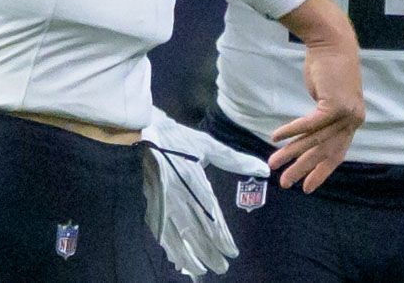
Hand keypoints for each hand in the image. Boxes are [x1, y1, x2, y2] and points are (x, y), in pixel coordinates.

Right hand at [140, 109, 268, 278]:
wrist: (139, 134)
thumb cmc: (176, 138)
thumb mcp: (207, 145)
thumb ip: (235, 160)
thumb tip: (263, 169)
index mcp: (197, 185)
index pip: (214, 220)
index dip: (223, 239)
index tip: (232, 252)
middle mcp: (181, 199)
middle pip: (198, 234)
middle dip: (211, 253)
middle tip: (222, 267)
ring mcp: (163, 205)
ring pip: (180, 239)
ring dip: (192, 257)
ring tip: (202, 269)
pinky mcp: (149, 207)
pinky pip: (162, 235)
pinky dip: (171, 250)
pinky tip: (177, 260)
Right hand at [266, 21, 364, 192]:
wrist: (332, 43)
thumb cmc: (327, 67)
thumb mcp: (327, 97)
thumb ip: (323, 117)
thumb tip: (310, 132)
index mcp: (352, 121)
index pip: (336, 153)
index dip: (321, 170)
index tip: (307, 187)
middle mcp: (352, 120)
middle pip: (324, 151)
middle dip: (302, 168)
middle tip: (285, 183)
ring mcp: (346, 114)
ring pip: (314, 140)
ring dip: (291, 153)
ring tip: (273, 163)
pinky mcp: (335, 106)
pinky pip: (309, 124)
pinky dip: (291, 132)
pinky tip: (276, 138)